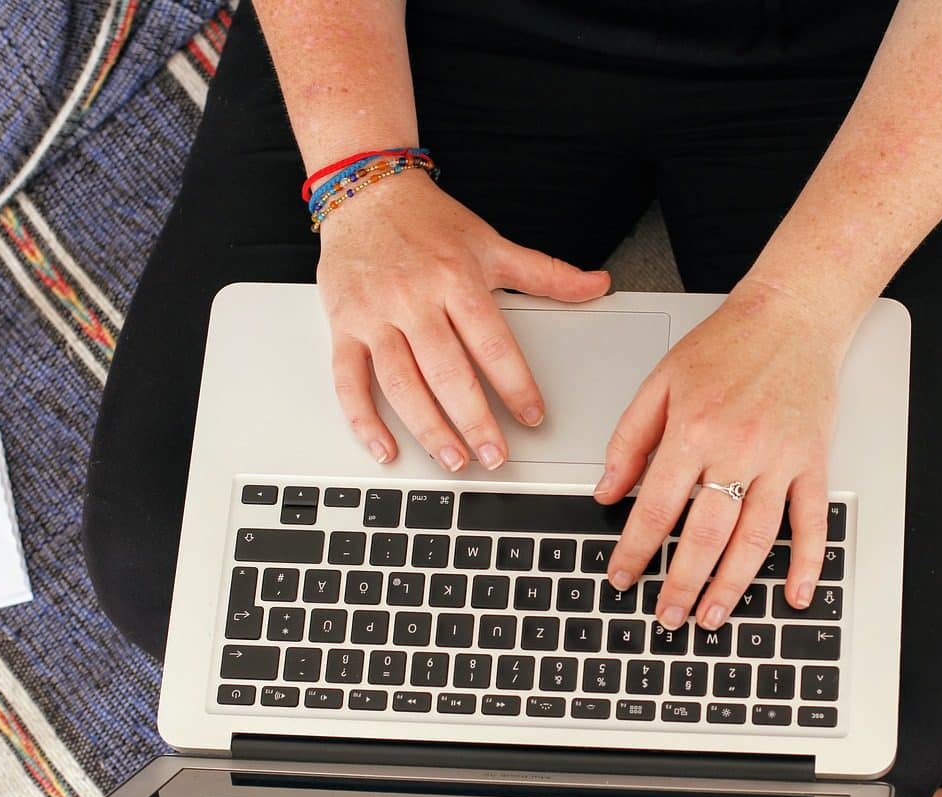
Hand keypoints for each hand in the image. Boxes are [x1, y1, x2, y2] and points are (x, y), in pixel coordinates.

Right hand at [317, 173, 610, 467]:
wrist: (365, 190)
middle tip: (495, 456)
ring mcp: (374, 315)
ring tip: (454, 460)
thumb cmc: (428, 221)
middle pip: (446, 371)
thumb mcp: (491, 243)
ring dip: (427, 428)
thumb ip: (546, 273)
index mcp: (455, 278)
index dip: (515, 383)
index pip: (491, 342)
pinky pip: (348, 380)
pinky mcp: (343, 326)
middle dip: (473, 420)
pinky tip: (386, 448)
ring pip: (399, 383)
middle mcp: (413, 299)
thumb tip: (598, 284)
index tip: (533, 416)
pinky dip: (364, 420)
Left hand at [598, 278, 848, 629]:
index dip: (634, 549)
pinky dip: (807, 563)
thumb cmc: (726, 344)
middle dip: (681, 584)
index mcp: (692, 430)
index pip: (656, 507)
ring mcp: (779, 460)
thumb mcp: (660, 382)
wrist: (791, 315)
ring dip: (731, 585)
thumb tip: (606, 490)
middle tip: (667, 616)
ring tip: (712, 616)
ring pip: (755, 539)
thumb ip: (629, 439)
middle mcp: (736, 449)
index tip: (621, 577)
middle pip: (704, 535)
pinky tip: (794, 594)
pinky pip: (811, 522)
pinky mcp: (813, 461)